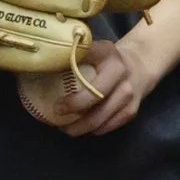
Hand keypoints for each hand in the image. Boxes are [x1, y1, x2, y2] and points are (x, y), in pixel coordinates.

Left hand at [18, 41, 148, 138]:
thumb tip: (40, 64)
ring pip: (100, 118)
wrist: (139, 66)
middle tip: (56, 113)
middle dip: (74, 109)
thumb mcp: (92, 49)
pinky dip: (92, 130)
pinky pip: (107, 127)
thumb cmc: (105, 60)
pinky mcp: (131, 111)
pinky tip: (80, 127)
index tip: (57, 100)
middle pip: (95, 98)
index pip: (87, 67)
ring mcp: (128, 94)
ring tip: (64, 127)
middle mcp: (121, 73)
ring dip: (80, 126)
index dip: (72, 87)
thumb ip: (72, 55)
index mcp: (107, 55)